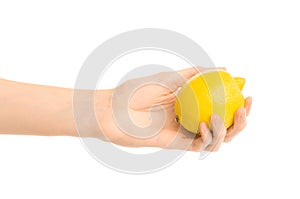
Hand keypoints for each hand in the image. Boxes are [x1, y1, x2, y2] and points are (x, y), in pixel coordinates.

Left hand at [96, 67, 251, 151]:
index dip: (236, 101)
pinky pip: (200, 145)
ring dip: (230, 130)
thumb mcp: (170, 77)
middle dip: (241, 120)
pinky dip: (209, 136)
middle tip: (246, 107)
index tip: (247, 91)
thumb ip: (196, 73)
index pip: (219, 105)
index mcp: (190, 104)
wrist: (116, 110)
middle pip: (223, 124)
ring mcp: (185, 133)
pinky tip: (206, 122)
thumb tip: (224, 68)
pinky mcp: (177, 145)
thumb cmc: (138, 91)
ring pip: (217, 139)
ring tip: (233, 116)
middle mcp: (191, 119)